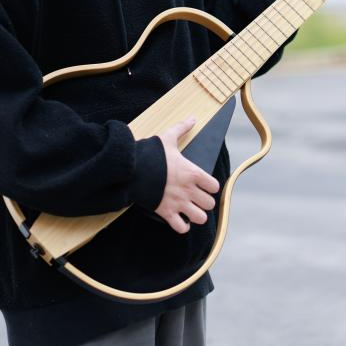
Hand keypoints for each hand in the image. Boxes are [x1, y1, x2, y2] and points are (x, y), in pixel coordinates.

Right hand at [155, 117, 219, 233]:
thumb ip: (182, 128)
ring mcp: (178, 203)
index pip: (215, 186)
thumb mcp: (167, 138)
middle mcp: (188, 190)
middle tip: (195, 197)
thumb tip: (193, 118)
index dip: (210, 186)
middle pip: (209, 204)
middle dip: (204, 202)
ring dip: (195, 215)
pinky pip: (181, 228)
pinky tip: (179, 218)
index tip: (203, 184)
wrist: (131, 169)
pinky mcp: (166, 212)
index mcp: (192, 172)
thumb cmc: (151, 153)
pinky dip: (182, 226)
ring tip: (189, 209)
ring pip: (199, 218)